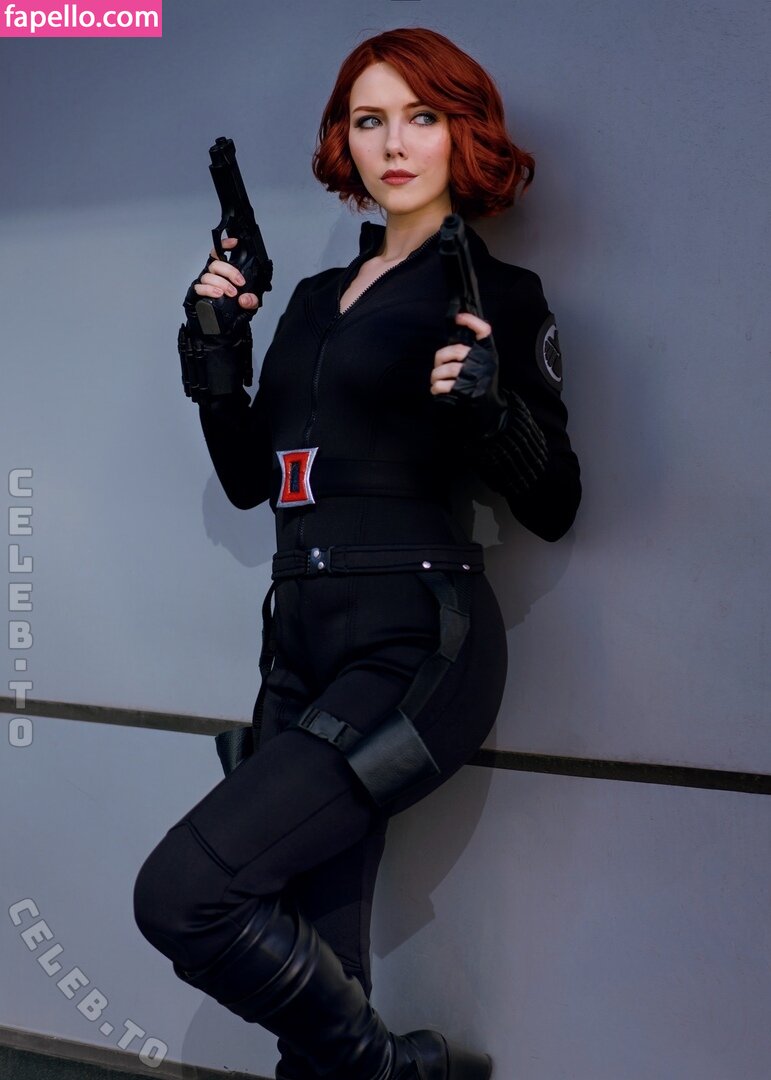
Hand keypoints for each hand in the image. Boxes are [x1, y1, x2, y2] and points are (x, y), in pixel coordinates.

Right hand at [194, 236, 260, 311]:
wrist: (218, 330)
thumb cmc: (230, 314)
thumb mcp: (247, 307)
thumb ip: (251, 301)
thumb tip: (245, 299)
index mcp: (221, 274)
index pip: (219, 254)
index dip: (224, 245)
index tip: (234, 243)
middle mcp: (210, 276)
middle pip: (216, 264)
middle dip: (230, 272)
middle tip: (240, 283)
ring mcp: (202, 285)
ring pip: (208, 276)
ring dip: (221, 283)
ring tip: (231, 293)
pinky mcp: (194, 296)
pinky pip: (198, 288)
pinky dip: (208, 290)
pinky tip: (217, 294)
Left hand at [430, 311, 506, 439]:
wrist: (489, 412)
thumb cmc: (482, 384)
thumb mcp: (484, 364)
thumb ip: (473, 350)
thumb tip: (455, 329)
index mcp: (488, 355)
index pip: (484, 331)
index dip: (471, 321)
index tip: (459, 317)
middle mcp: (483, 365)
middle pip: (457, 351)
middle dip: (442, 358)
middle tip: (440, 365)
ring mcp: (474, 379)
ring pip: (445, 370)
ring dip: (436, 376)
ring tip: (437, 380)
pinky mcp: (464, 394)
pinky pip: (442, 385)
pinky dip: (436, 388)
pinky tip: (438, 390)